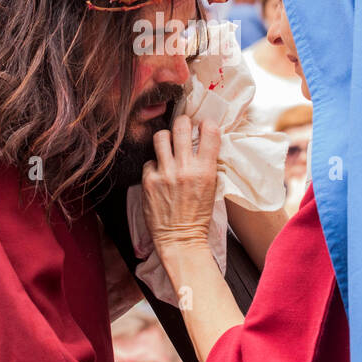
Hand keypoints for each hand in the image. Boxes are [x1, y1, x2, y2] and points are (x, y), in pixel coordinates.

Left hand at [142, 116, 221, 254]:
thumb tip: (202, 143)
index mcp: (205, 170)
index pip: (209, 131)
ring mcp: (165, 173)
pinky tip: (159, 174)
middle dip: (183, 122)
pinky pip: (149, 161)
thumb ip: (207, 165)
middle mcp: (185, 168)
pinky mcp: (149, 181)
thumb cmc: (198, 215)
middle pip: (181, 127)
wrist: (180, 239)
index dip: (206, 124)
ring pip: (161, 137)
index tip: (204, 126)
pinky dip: (154, 165)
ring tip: (168, 145)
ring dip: (165, 138)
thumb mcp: (212, 188)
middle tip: (183, 126)